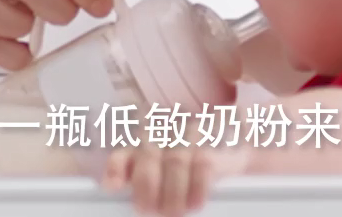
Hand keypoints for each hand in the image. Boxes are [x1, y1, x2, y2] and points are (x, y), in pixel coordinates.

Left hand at [101, 141, 248, 215]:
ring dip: (172, 191)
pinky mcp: (212, 141)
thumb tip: (116, 189)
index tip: (112, 186)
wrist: (229, 136)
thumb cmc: (186, 157)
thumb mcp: (158, 164)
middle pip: (149, 156)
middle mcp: (162, 133)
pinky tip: (195, 203)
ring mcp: (187, 134)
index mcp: (142, 140)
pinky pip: (203, 163)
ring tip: (171, 212)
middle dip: (147, 185)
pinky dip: (198, 185)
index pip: (123, 152)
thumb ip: (136, 173)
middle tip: (146, 210)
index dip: (116, 168)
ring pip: (176, 161)